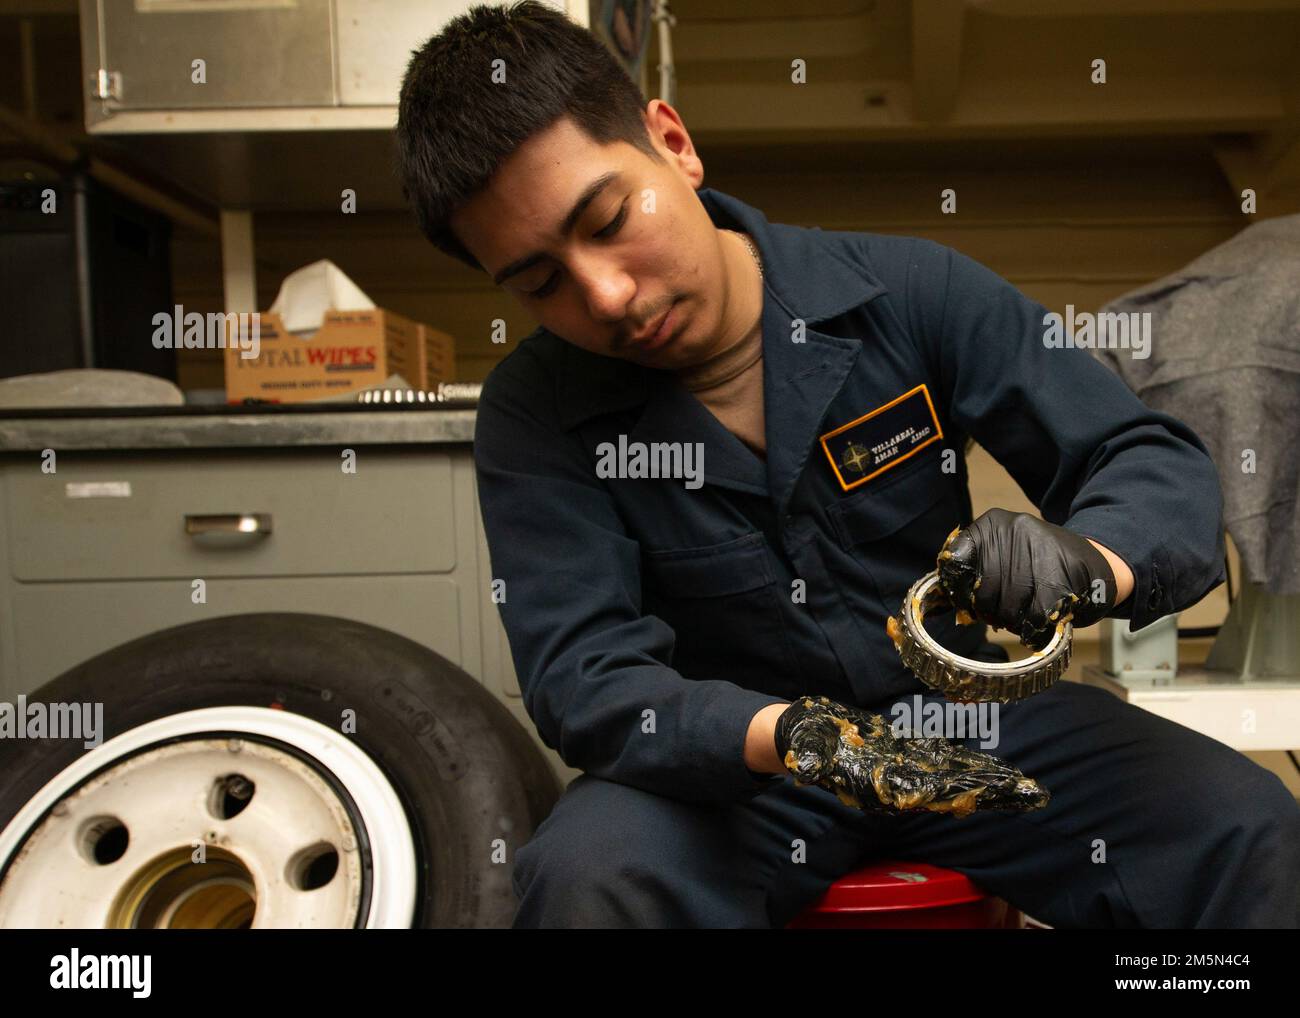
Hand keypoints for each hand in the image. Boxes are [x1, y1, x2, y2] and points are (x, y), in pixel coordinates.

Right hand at [773, 695, 1048, 816]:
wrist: (802, 739)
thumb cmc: (803, 745)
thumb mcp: (803, 753)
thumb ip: (807, 762)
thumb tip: (807, 766)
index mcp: (882, 786)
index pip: (931, 791)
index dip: (965, 792)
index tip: (997, 792)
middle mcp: (900, 786)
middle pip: (955, 791)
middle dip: (993, 792)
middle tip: (1034, 793)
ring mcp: (908, 773)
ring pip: (956, 779)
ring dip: (989, 782)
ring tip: (1023, 784)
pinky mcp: (909, 759)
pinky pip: (946, 765)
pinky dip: (971, 767)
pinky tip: (992, 767)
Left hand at [937, 509, 1116, 650]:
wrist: (1096, 561)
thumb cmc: (1040, 564)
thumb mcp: (1005, 552)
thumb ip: (976, 568)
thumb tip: (950, 598)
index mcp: (992, 524)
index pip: (956, 561)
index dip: (959, 590)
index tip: (968, 603)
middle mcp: (1014, 531)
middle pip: (982, 591)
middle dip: (989, 612)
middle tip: (1001, 615)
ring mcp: (1039, 553)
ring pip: (1007, 607)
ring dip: (1012, 622)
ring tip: (1023, 616)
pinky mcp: (1061, 580)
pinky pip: (1033, 619)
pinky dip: (1032, 631)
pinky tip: (1037, 626)